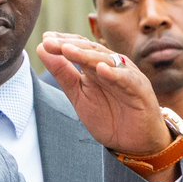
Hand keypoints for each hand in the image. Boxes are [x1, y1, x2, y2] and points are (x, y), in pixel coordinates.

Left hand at [38, 33, 170, 157]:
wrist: (135, 142)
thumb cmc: (108, 117)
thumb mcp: (79, 95)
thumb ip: (63, 73)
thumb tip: (42, 48)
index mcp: (96, 67)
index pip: (79, 47)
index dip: (63, 42)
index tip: (45, 39)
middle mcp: (112, 66)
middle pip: (90, 50)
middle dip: (69, 46)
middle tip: (50, 42)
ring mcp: (127, 76)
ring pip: (106, 61)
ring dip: (87, 55)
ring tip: (68, 50)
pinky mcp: (140, 90)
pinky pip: (127, 80)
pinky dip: (115, 74)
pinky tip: (101, 70)